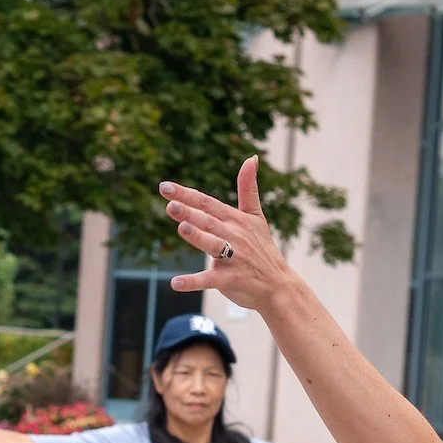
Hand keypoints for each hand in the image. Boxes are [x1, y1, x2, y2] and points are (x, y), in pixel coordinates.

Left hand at [159, 158, 300, 313]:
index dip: (186, 194)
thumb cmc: (262, 248)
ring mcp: (233, 257)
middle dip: (189, 213)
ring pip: (213, 245)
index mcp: (235, 220)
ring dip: (198, 237)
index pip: (207, 203)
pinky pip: (210, 279)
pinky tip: (175, 283)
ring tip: (182, 229)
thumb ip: (248, 188)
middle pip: (208, 221)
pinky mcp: (230, 279)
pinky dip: (193, 282)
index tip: (164, 186)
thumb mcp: (256, 216)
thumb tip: (252, 157)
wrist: (278, 284)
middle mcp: (234, 236)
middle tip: (169, 205)